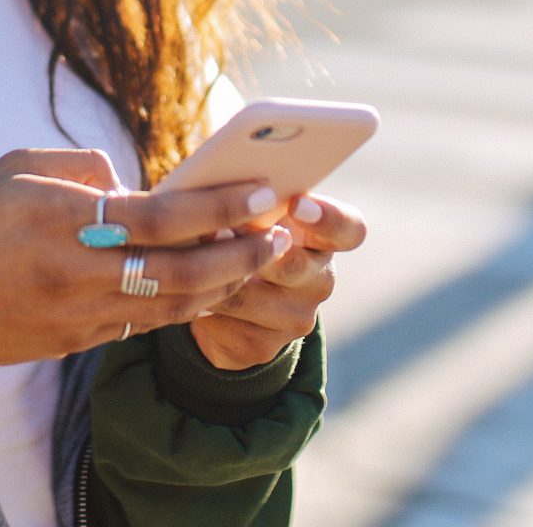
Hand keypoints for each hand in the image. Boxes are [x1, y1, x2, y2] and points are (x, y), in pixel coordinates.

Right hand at [0, 148, 290, 433]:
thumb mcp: (15, 169)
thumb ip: (81, 164)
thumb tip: (132, 176)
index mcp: (62, 221)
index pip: (161, 215)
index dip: (219, 205)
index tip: (263, 191)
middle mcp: (76, 273)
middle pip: (181, 270)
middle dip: (241, 253)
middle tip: (281, 234)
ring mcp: (78, 315)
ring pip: (172, 306)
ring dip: (224, 284)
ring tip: (258, 259)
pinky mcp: (77, 341)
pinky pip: (145, 325)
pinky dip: (185, 305)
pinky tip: (212, 285)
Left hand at [187, 191, 364, 370]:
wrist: (235, 305)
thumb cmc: (244, 238)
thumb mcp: (257, 215)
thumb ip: (256, 200)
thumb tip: (228, 185)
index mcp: (326, 242)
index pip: (349, 230)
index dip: (328, 218)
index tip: (298, 203)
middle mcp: (320, 282)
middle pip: (292, 266)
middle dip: (250, 246)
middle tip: (216, 226)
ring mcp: (294, 319)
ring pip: (248, 295)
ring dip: (213, 273)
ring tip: (186, 252)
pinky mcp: (262, 347)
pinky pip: (223, 322)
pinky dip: (199, 301)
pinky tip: (183, 287)